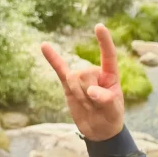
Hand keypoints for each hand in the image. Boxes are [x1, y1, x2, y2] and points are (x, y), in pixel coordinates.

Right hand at [41, 23, 124, 141]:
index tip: (99, 26)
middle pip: (85, 74)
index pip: (108, 55)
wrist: (98, 129)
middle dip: (88, 94)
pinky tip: (44, 45)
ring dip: (78, 96)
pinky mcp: (68, 83)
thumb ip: (106, 100)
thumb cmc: (110, 117)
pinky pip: (58, 69)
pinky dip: (52, 58)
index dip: (104, 41)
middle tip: (95, 108)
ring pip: (73, 79)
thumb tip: (92, 91)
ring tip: (87, 106)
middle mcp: (94, 72)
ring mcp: (80, 77)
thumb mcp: (114, 111)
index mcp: (110, 75)